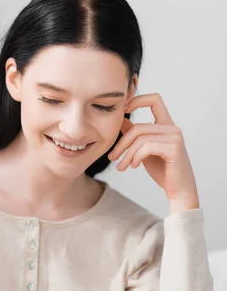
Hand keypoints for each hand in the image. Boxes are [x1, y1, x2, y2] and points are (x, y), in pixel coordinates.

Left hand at [107, 93, 198, 210]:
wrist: (178, 190)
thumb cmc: (163, 171)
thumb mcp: (144, 150)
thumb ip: (135, 135)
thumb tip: (121, 119)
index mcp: (166, 125)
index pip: (154, 100)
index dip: (137, 100)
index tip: (122, 110)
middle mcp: (172, 128)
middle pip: (138, 127)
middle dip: (121, 143)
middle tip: (112, 157)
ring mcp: (175, 137)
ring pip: (140, 138)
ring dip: (126, 154)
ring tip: (122, 167)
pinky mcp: (174, 148)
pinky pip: (146, 147)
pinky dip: (135, 157)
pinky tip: (134, 166)